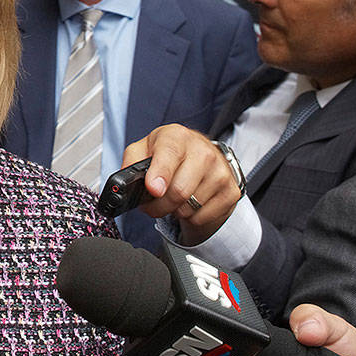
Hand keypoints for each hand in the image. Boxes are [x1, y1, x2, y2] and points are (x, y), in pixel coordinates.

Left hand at [122, 124, 242, 244]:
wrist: (200, 155)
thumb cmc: (167, 153)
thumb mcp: (143, 149)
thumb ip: (130, 162)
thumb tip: (126, 184)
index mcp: (176, 137)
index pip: (169, 154)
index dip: (160, 174)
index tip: (154, 189)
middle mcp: (202, 151)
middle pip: (179, 191)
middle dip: (158, 205)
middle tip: (151, 204)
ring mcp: (220, 172)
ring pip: (189, 208)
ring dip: (173, 211)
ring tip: (171, 199)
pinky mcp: (230, 191)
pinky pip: (202, 218)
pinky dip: (190, 217)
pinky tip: (188, 203)